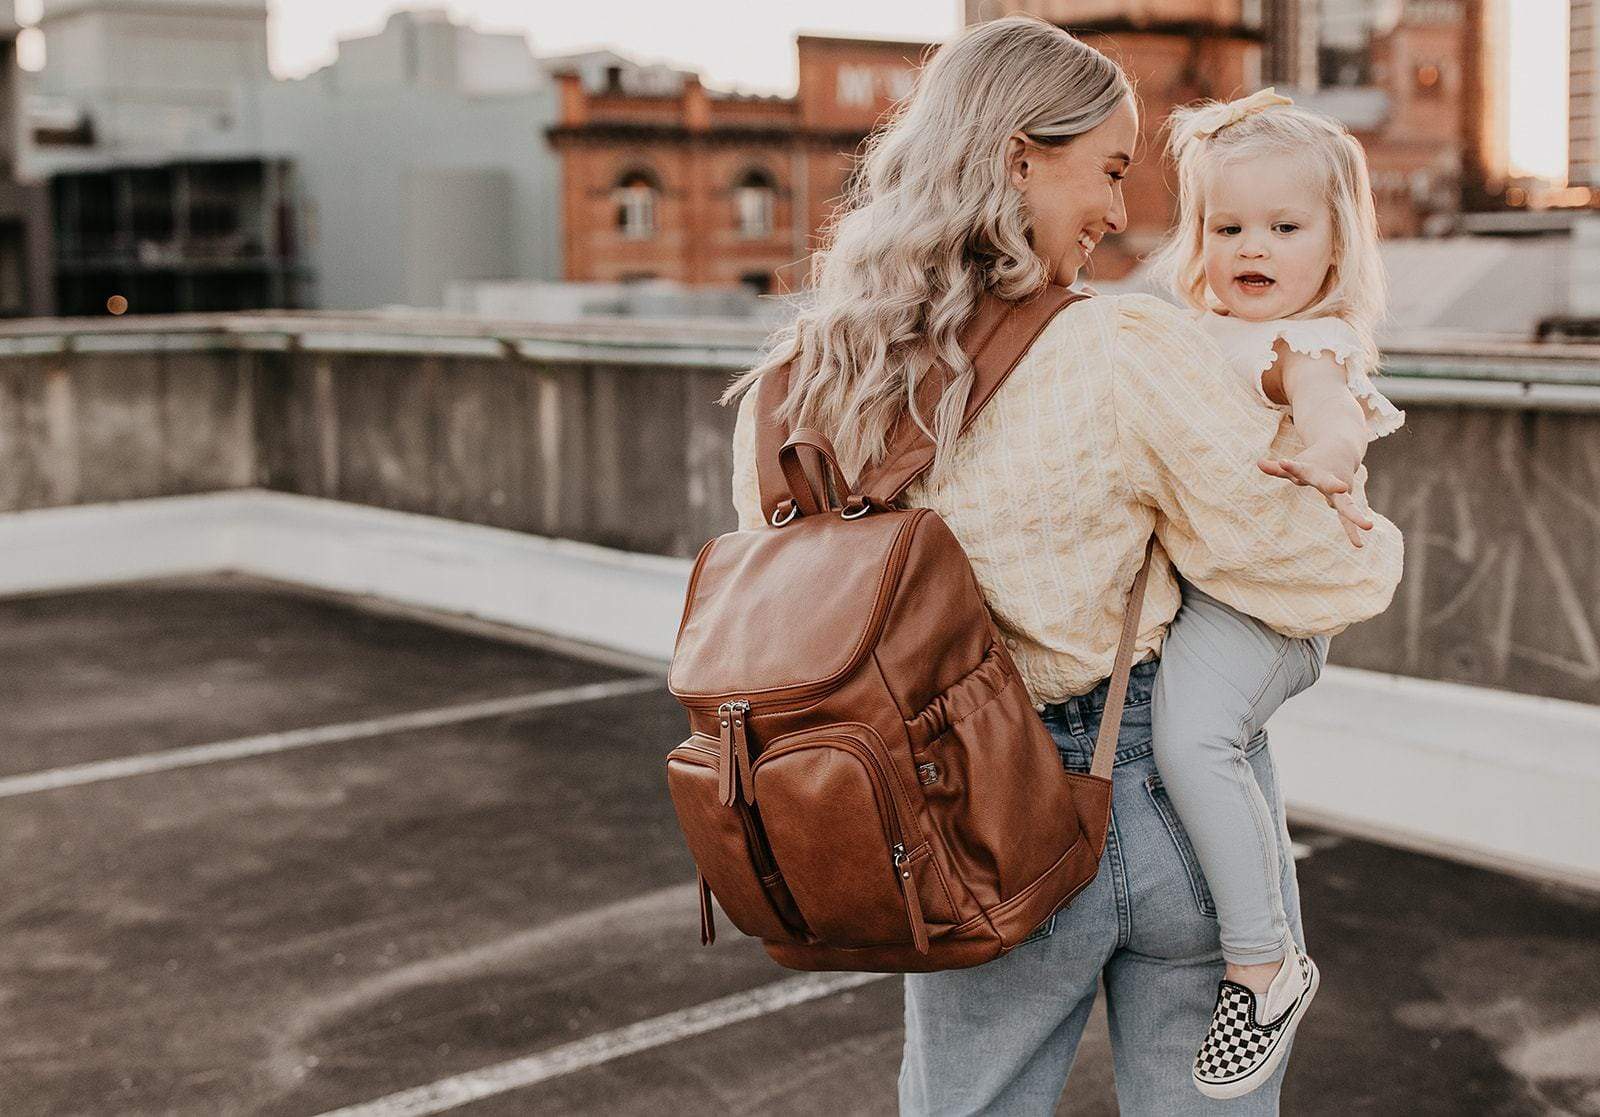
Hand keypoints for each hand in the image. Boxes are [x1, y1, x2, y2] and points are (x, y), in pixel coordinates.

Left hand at [1258, 443, 1372, 547]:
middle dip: (1335, 486)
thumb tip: (1258, 463)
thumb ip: (1279, 469)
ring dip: (1355, 515)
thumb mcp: (1296, 465)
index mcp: (1313, 470)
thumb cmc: (1313, 461)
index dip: (1289, 466)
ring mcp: (1340, 491)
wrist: (1341, 451)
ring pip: (1347, 504)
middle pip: (1331, 484)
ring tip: (1368, 526)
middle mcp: (1329, 479)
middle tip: (1342, 486)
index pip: (1299, 468)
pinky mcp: (1344, 500)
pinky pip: (1347, 519)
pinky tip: (1358, 545)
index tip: (1283, 462)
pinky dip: (1352, 530)